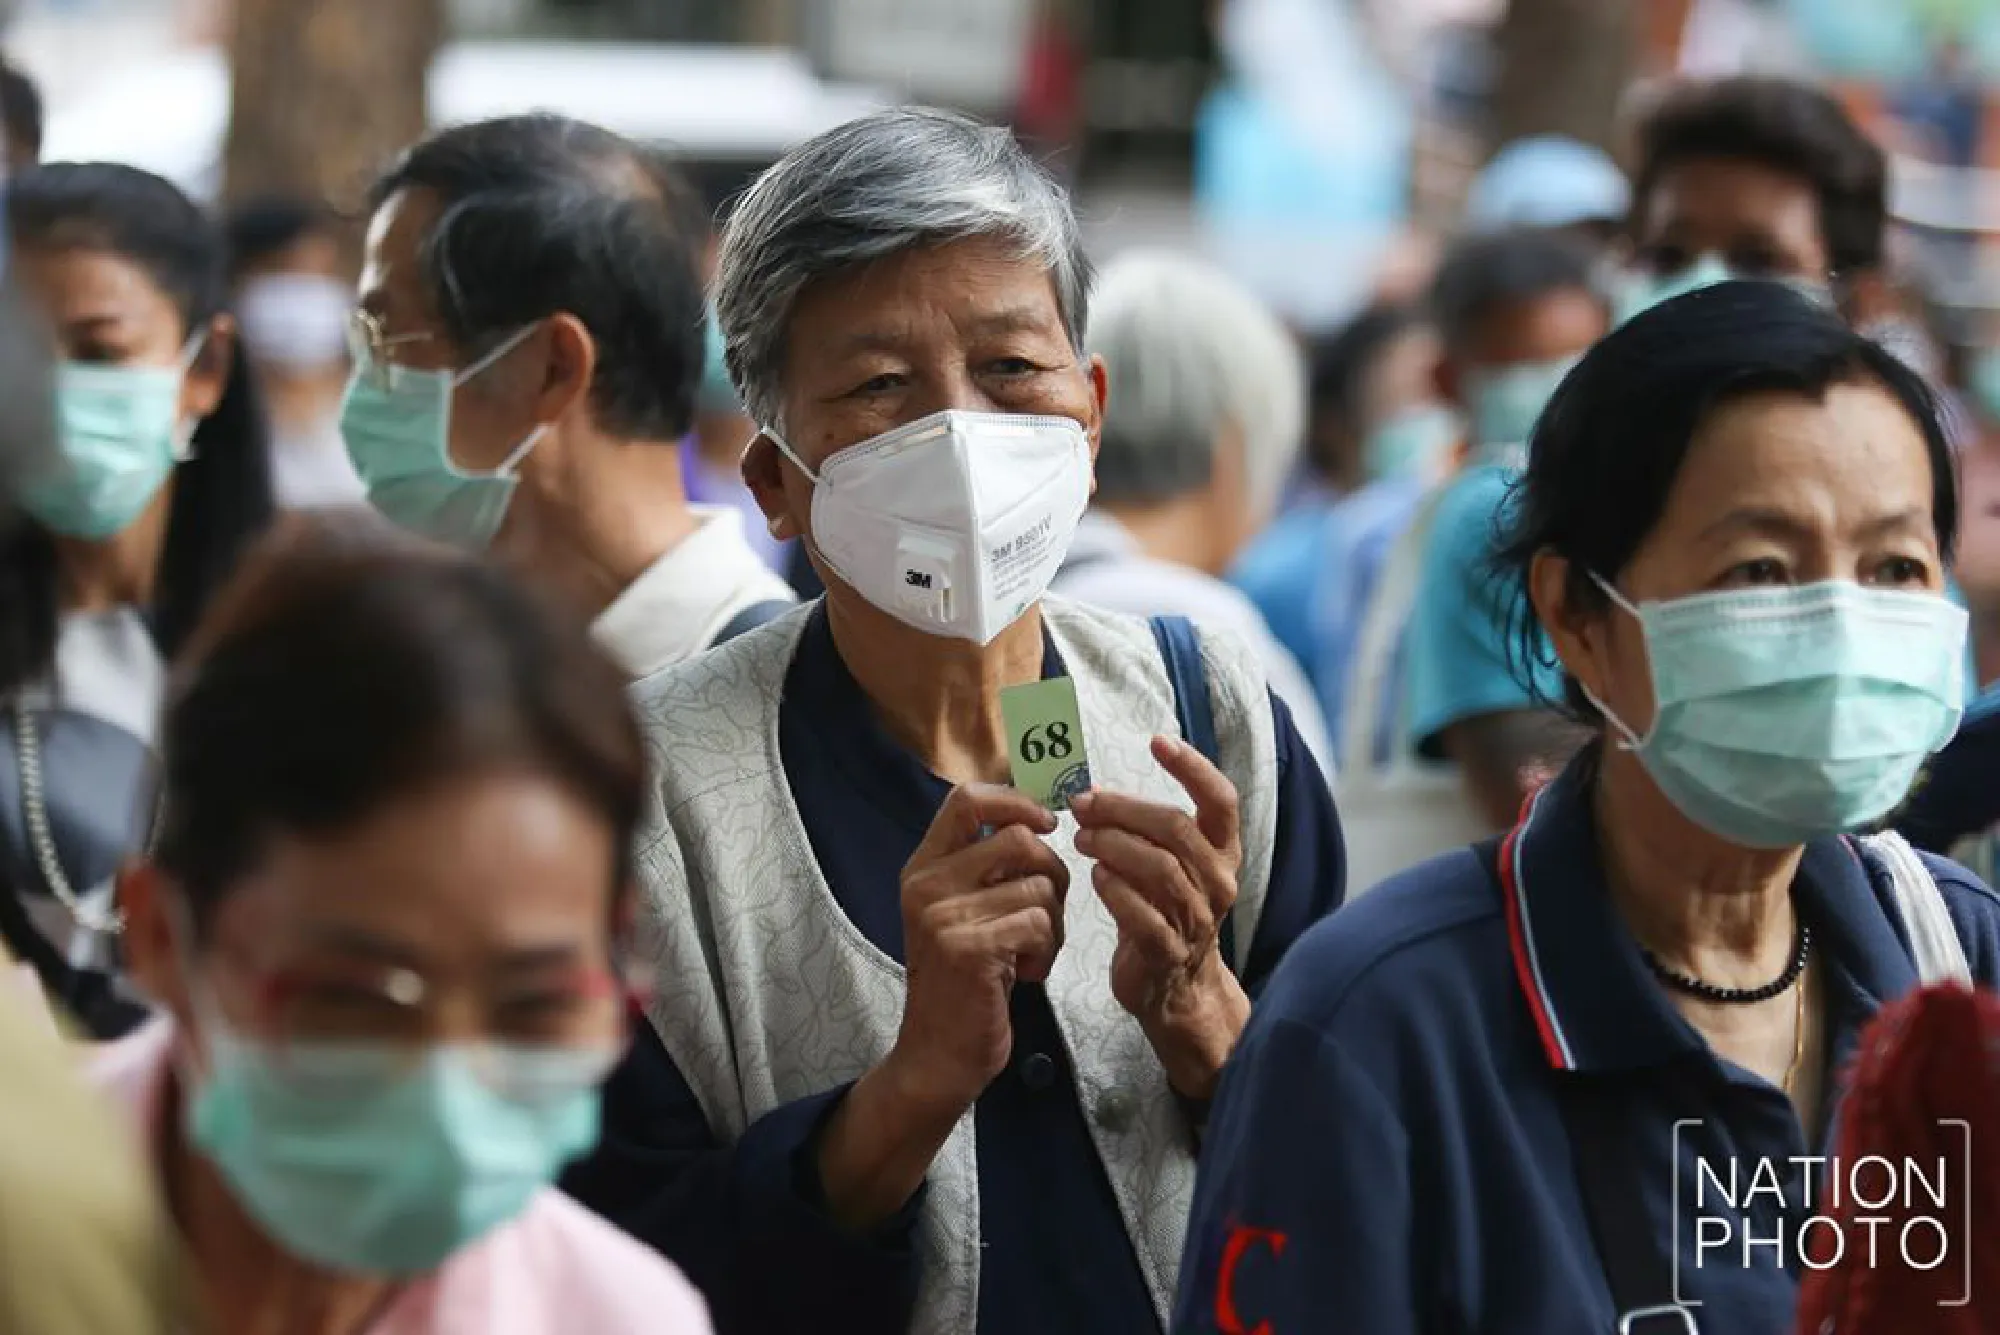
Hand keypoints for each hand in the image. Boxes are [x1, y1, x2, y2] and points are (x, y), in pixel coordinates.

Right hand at [890, 783, 1071, 1115]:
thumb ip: (986, 868)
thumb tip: (1040, 819)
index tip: (1045, 825)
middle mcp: (925, 884)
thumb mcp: (963, 912)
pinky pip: (1038, 923)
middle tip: (1046, 911)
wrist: (939, 1055)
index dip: (1017, 802)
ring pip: (1038, 885)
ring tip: (1032, 952)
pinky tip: (1027, 974)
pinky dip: (1047, 951)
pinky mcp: (969, 948)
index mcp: (923, 867)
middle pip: (1017, 838)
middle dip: (1052, 872)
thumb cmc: (966, 981)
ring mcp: (943, 916)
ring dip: (1053, 922)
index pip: (966, 798)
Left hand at [1070, 735, 1249, 1100]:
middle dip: (1125, 809)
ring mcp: (1198, 920)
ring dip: (1113, 845)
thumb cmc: (1164, 912)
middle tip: (1084, 802)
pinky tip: (1094, 877)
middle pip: (1176, 829)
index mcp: (1223, 853)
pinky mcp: (1169, 953)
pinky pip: (1143, 916)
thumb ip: (1143, 830)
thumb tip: (1089, 790)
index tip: (1157, 741)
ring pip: (1160, 868)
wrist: (1176, 990)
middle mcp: (1219, 883)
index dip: (1192, 767)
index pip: (1221, 800)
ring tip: (1082, 837)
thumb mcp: (1168, 866)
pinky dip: (1115, 891)